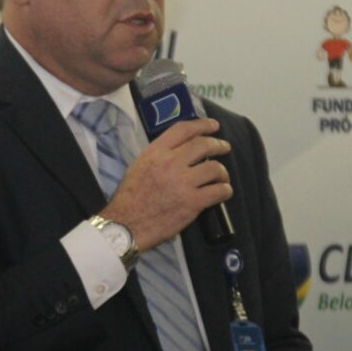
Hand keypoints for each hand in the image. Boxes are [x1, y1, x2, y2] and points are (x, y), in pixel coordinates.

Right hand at [100, 118, 230, 250]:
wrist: (126, 225)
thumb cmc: (129, 197)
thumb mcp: (139, 165)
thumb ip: (159, 154)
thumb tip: (181, 150)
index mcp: (155, 152)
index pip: (183, 129)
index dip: (202, 125)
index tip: (213, 126)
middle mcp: (170, 162)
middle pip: (203, 145)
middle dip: (218, 145)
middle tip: (224, 147)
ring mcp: (183, 183)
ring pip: (215, 168)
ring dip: (222, 171)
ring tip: (222, 177)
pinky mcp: (192, 203)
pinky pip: (218, 191)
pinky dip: (225, 190)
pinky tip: (223, 192)